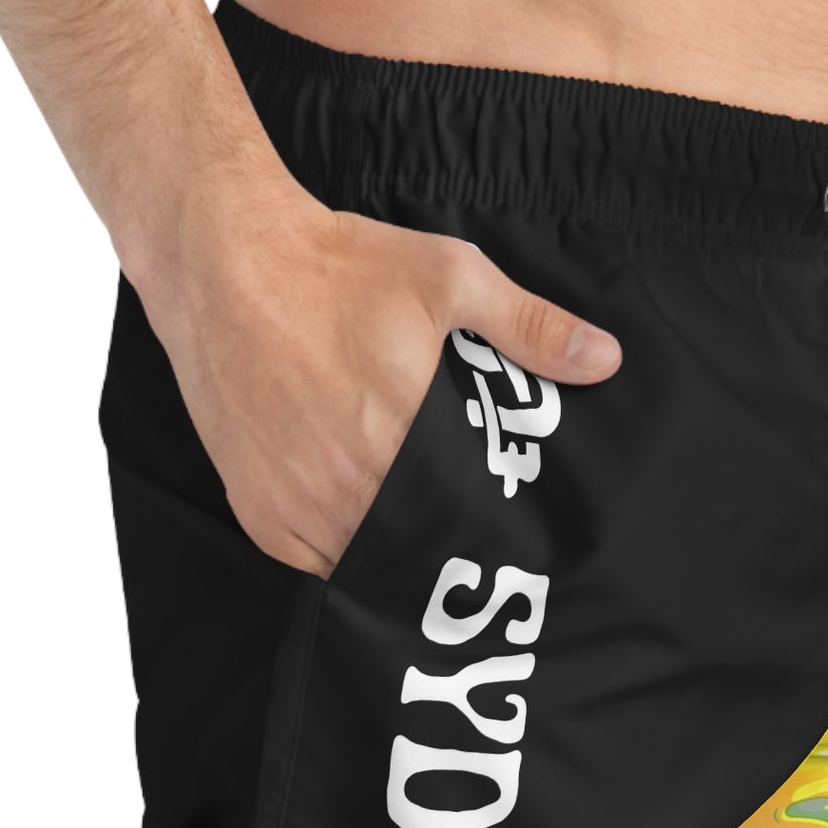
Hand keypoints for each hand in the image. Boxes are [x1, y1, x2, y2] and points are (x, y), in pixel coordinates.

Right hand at [130, 157, 620, 575]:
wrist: (222, 262)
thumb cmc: (338, 268)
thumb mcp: (449, 277)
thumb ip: (529, 327)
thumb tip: (604, 359)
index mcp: (405, 443)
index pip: (468, 525)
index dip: (491, 535)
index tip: (512, 536)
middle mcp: (348, 486)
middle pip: (417, 550)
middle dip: (447, 550)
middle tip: (474, 543)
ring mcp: (297, 505)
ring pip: (365, 565)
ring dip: (394, 557)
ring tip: (425, 543)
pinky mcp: (258, 510)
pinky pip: (311, 564)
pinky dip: (340, 556)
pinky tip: (366, 532)